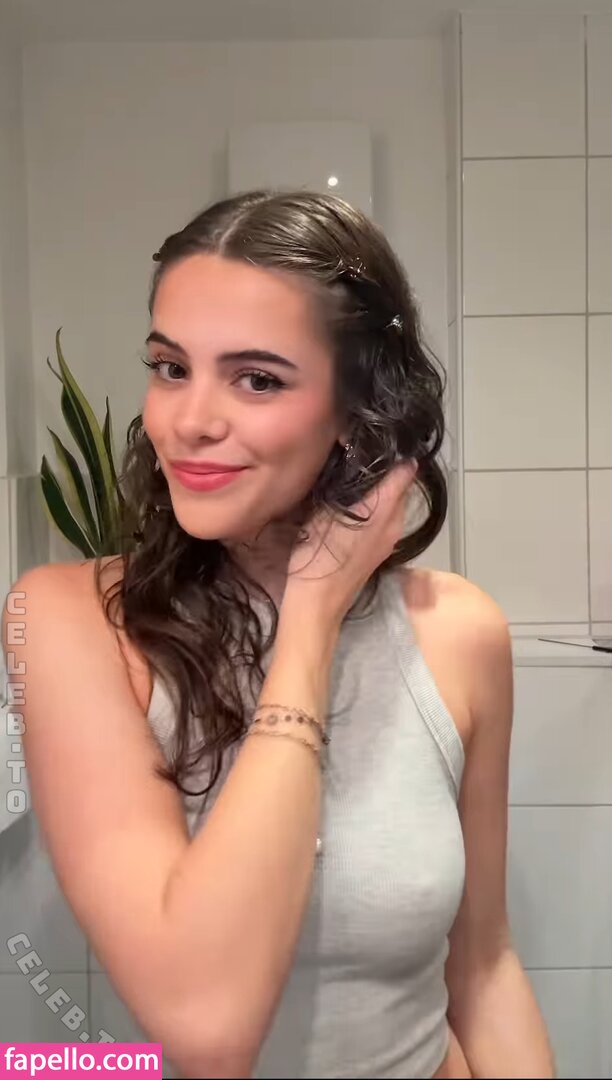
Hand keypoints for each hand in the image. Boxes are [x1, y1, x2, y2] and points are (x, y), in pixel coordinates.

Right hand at [281, 461, 416, 626]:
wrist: (318, 602)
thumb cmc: (319, 555)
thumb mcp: (328, 512)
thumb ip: (350, 485)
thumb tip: (359, 455)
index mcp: (386, 508)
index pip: (406, 469)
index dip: (395, 453)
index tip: (378, 443)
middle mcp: (395, 522)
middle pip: (402, 486)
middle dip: (387, 471)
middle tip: (361, 458)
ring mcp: (390, 540)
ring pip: (394, 504)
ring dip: (381, 491)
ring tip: (355, 481)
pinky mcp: (382, 552)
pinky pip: (386, 520)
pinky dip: (376, 509)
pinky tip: (354, 508)